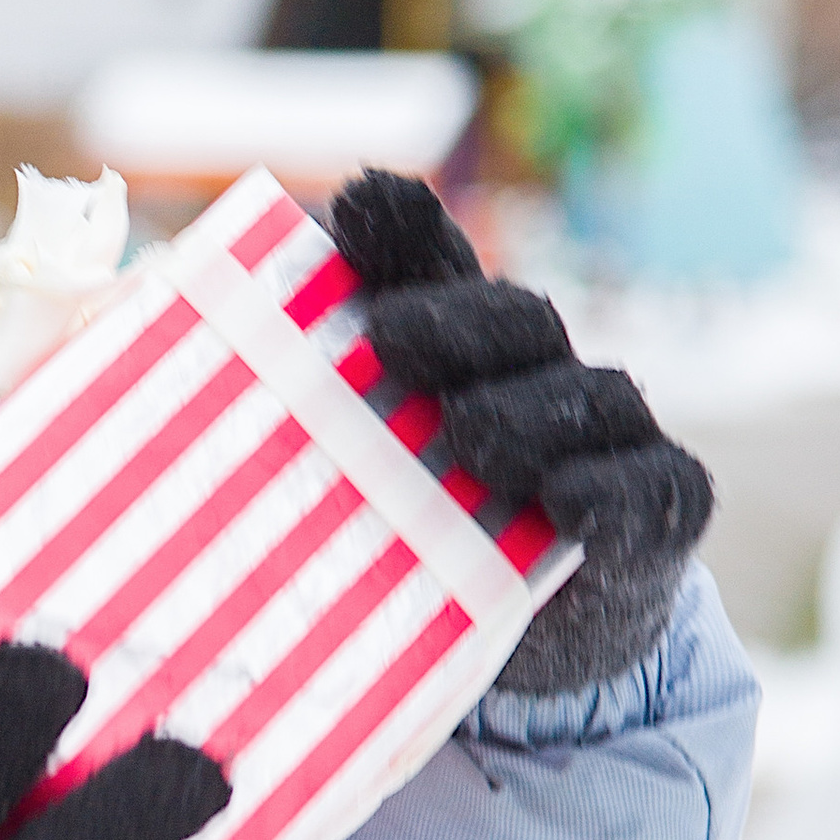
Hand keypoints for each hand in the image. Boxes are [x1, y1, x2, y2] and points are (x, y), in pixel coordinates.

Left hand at [330, 172, 712, 695]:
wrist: (534, 636)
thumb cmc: (430, 539)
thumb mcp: (358, 484)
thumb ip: (304, 417)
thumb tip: (179, 376)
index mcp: (466, 350)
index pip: (433, 269)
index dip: (401, 231)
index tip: (352, 203)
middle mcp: (544, 376)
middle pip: (516, 322)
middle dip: (456, 321)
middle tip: (388, 334)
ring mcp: (613, 442)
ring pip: (586, 401)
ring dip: (525, 414)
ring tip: (470, 437)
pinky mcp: (660, 515)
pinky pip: (650, 492)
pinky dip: (610, 496)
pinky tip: (565, 503)